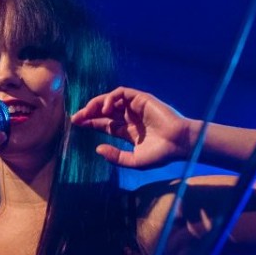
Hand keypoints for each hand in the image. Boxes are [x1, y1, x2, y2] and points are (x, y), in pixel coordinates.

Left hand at [70, 87, 197, 168]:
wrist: (180, 144)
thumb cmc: (161, 154)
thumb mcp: (133, 161)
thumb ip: (116, 156)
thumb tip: (98, 148)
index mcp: (127, 131)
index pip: (104, 124)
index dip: (89, 122)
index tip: (76, 123)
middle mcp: (129, 118)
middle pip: (103, 111)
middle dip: (88, 112)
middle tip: (75, 118)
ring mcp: (135, 108)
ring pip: (110, 100)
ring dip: (96, 104)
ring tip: (86, 112)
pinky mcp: (142, 99)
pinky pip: (122, 93)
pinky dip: (111, 97)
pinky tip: (105, 108)